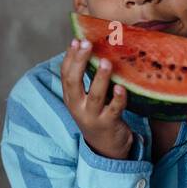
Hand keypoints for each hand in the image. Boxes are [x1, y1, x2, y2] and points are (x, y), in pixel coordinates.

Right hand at [62, 37, 133, 159]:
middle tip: (87, 44)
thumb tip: (91, 50)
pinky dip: (118, 98)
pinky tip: (121, 87)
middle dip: (79, 61)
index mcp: (71, 98)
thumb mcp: (86, 98)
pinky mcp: (108, 123)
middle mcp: (78, 106)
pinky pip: (114, 109)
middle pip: (74, 82)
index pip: (65, 74)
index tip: (76, 40)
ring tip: (105, 62)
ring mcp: (92, 116)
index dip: (70, 57)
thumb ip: (86, 79)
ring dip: (100, 77)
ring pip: (94, 95)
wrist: (106, 147)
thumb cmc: (98, 114)